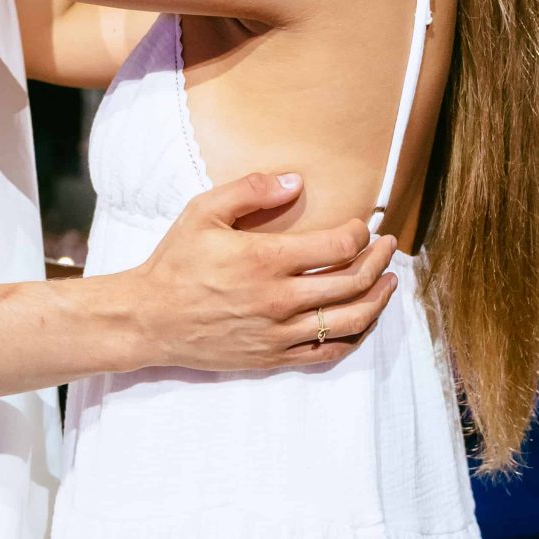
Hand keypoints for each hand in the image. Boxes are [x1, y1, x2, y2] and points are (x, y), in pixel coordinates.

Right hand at [119, 172, 399, 370]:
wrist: (150, 319)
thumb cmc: (176, 262)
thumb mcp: (203, 212)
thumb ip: (250, 190)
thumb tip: (296, 182)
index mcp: (263, 260)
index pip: (336, 246)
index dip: (359, 233)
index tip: (362, 225)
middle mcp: (277, 299)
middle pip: (352, 282)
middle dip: (379, 261)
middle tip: (388, 247)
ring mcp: (278, 333)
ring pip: (348, 320)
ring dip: (377, 299)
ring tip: (389, 282)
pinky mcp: (273, 357)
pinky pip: (328, 352)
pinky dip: (354, 335)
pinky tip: (362, 319)